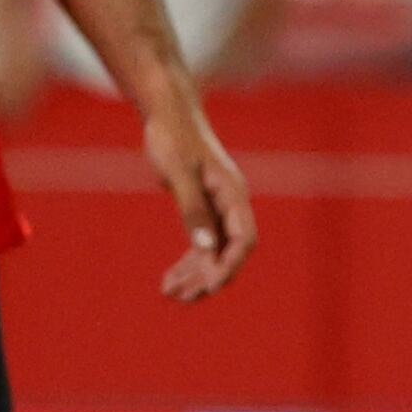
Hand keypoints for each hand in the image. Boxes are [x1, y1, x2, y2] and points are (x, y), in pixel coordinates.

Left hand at [143, 95, 255, 301]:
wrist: (167, 112)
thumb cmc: (172, 136)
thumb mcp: (178, 172)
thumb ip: (191, 208)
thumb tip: (204, 248)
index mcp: (232, 193)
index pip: (243, 238)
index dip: (230, 264)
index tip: (211, 286)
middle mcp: (230, 203)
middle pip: (228, 251)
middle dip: (207, 277)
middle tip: (182, 299)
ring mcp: (217, 206)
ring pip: (213, 251)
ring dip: (195, 274)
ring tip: (170, 294)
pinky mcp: (202, 206)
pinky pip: (200, 242)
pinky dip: (187, 262)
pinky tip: (170, 279)